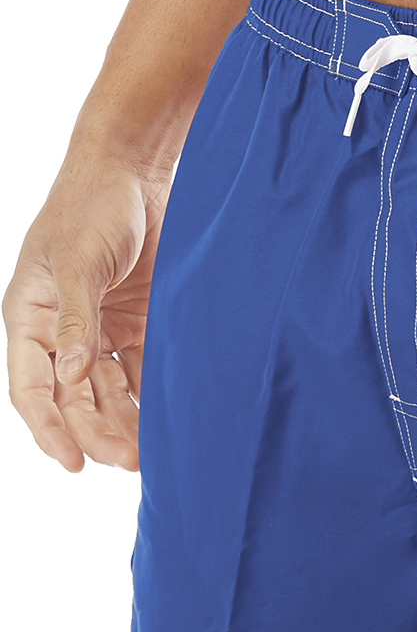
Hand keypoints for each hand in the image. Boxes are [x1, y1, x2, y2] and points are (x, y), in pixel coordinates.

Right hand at [4, 156, 168, 473]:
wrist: (136, 168)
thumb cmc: (92, 204)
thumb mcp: (79, 260)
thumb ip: (77, 320)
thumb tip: (72, 376)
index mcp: (31, 318)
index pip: (31, 388)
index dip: (49, 429)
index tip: (73, 462)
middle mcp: (63, 331)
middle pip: (75, 399)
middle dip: (98, 433)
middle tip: (131, 461)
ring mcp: (102, 330)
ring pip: (109, 393)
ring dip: (126, 424)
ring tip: (153, 452)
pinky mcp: (138, 324)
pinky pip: (141, 373)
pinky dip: (152, 398)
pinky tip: (171, 420)